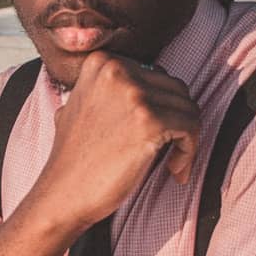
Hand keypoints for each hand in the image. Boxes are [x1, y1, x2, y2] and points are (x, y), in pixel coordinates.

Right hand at [34, 50, 199, 229]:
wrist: (64, 193)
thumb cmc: (75, 159)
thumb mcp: (80, 106)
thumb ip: (107, 89)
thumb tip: (142, 86)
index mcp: (102, 62)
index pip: (157, 76)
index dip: (162, 109)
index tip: (155, 137)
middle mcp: (117, 70)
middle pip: (176, 89)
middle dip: (178, 122)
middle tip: (169, 152)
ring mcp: (134, 94)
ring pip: (188, 107)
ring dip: (185, 139)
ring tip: (172, 162)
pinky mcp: (149, 121)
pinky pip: (191, 126)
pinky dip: (189, 150)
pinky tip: (174, 169)